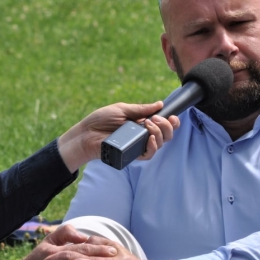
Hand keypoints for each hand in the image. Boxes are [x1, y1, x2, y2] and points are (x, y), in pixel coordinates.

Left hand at [58, 102, 179, 172]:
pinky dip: (153, 146)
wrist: (86, 133)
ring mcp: (139, 145)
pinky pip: (149, 154)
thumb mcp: (122, 109)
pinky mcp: (133, 155)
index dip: (172, 122)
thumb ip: (141, 109)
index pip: (162, 124)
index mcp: (142, 122)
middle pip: (166, 135)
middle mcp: (143, 134)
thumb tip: (159, 104)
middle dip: (167, 126)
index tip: (173, 116)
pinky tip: (150, 139)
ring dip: (159, 133)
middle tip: (156, 119)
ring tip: (148, 125)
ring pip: (160, 144)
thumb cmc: (100, 120)